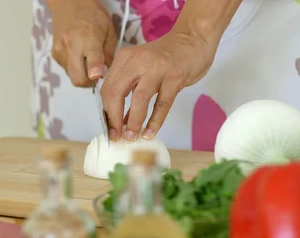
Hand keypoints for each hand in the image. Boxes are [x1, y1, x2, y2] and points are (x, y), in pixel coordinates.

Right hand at [49, 0, 116, 86]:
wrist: (68, 3)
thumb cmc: (92, 14)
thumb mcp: (108, 30)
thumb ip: (109, 53)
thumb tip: (107, 72)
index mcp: (88, 38)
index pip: (91, 61)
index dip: (95, 73)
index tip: (98, 77)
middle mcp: (71, 46)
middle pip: (78, 79)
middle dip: (89, 82)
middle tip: (96, 74)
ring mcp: (60, 52)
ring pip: (72, 76)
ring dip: (82, 74)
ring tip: (87, 60)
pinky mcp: (54, 55)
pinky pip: (67, 70)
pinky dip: (75, 68)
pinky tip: (78, 55)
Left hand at [101, 31, 216, 141]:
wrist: (193, 37)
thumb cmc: (166, 56)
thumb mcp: (141, 67)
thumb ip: (129, 89)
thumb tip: (120, 120)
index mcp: (125, 58)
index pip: (107, 88)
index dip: (106, 112)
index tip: (109, 129)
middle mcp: (137, 61)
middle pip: (116, 93)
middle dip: (113, 119)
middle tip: (117, 137)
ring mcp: (157, 68)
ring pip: (139, 99)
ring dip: (133, 122)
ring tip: (131, 138)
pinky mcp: (175, 77)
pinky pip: (162, 103)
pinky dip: (155, 121)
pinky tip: (150, 133)